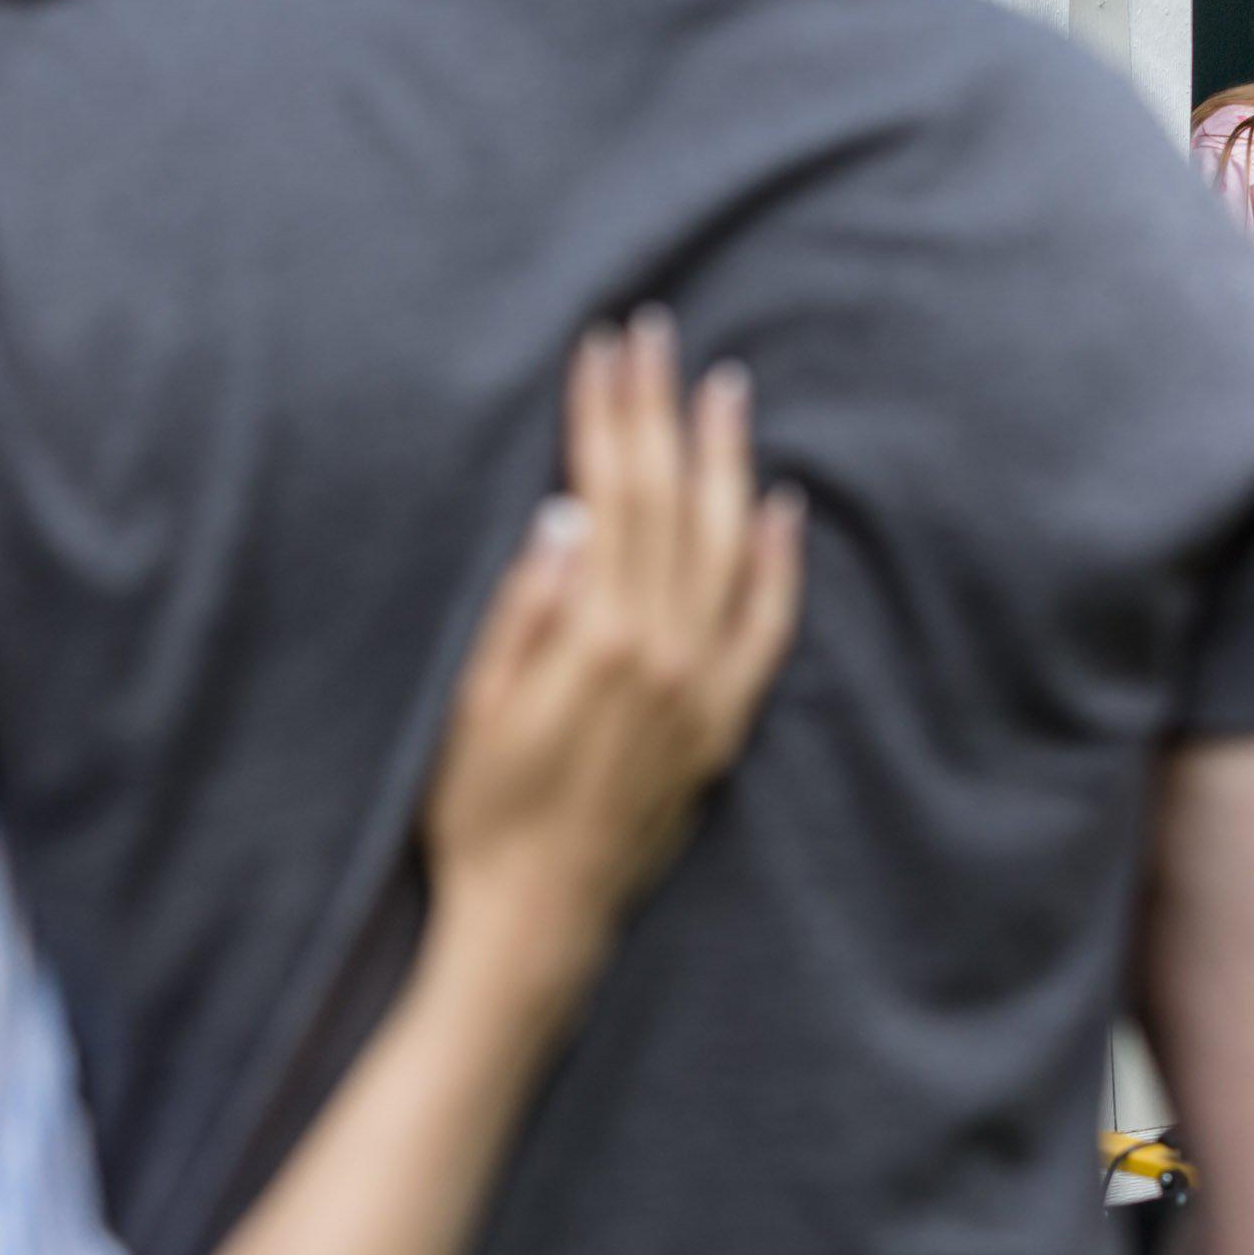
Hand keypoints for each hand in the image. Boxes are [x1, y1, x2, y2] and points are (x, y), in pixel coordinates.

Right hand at [421, 314, 804, 1000]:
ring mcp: (704, 690)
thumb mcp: (473, 706)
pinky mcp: (722, 726)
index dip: (606, 415)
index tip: (604, 348)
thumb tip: (566, 513)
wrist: (538, 918)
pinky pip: (768, 628)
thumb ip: (523, 609)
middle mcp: (666, 653)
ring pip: (730, 547)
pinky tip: (779, 507)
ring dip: (726, 461)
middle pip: (672, 502)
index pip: (610, 493)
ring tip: (723, 390)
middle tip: (656, 336)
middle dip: (660, 411)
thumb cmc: (480, 814)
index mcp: (597, 638)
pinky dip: (778, 564)